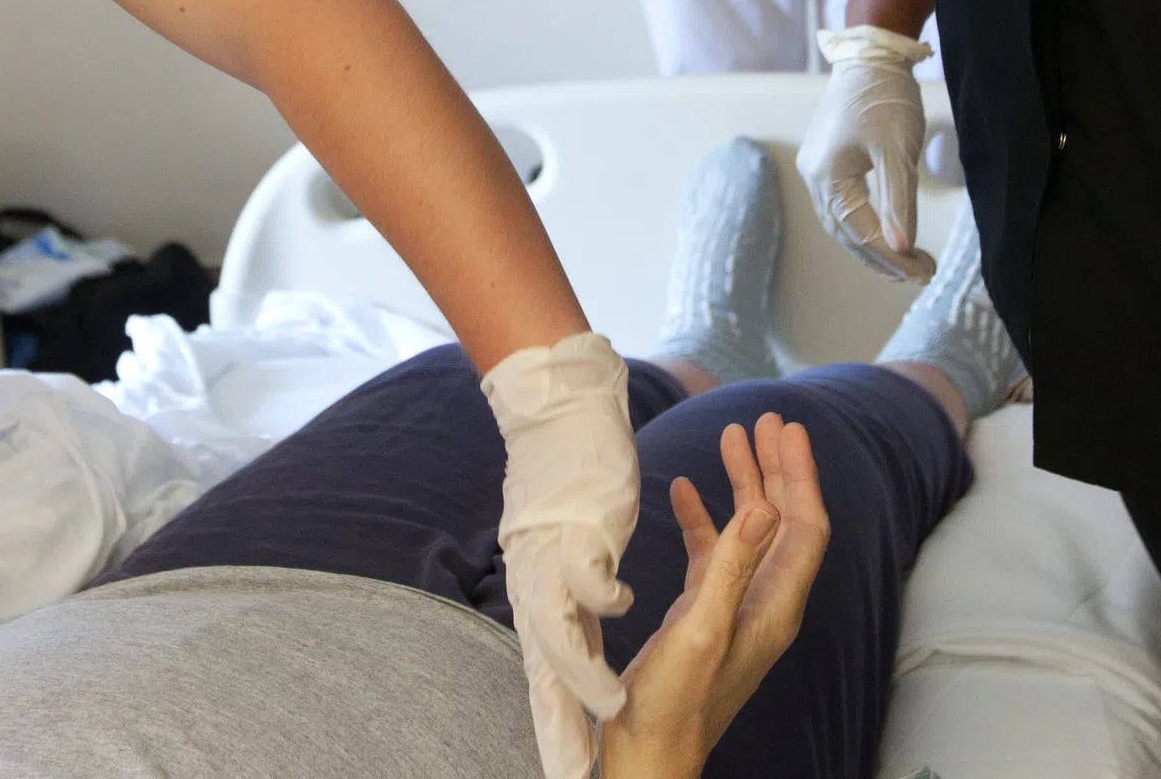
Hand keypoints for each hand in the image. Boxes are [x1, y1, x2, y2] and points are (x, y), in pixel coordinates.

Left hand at [482, 334, 642, 778]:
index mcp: (539, 597)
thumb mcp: (562, 555)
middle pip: (544, 670)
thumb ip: (571, 598)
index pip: (544, 675)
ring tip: (607, 711)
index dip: (554, 723)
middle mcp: (537, 587)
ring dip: (582, 674)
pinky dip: (601, 596)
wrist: (556, 417)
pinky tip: (623, 609)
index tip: (565, 770)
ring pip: (560, 631)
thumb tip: (582, 637)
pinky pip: (585, 571)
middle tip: (569, 772)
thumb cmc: (568, 486)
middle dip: (557, 725)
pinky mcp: (574, 529)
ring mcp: (551, 561)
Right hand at [602, 414, 830, 778]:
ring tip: (729, 438)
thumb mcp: (702, 629)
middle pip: (783, 522)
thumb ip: (733, 567)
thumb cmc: (674, 703)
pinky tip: (685, 491)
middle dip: (776, 469)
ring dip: (742, 485)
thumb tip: (764, 506)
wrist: (647, 753)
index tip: (788, 430)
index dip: (800, 475)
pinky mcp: (705, 614)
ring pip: (749, 532)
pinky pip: (714, 554)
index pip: (805, 527)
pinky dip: (705, 519)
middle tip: (764, 420)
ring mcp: (735, 608)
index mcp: (776, 607)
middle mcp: (764, 604)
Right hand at [798, 26, 933, 280]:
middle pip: (846, 232)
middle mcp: (813, 175)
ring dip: (871, 244)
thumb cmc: (885, 99)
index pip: (861, 231)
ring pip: (841, 221)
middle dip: (882, 257)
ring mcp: (816, 166)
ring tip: (904, 261)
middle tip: (918, 274)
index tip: (924, 272)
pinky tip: (883, 231)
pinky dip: (863, 223)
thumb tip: (902, 249)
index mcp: (827, 175)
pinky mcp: (825, 159)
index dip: (893, 256)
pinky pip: (841, 204)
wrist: (872, 56)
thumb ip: (899, 203)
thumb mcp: (898, 153)